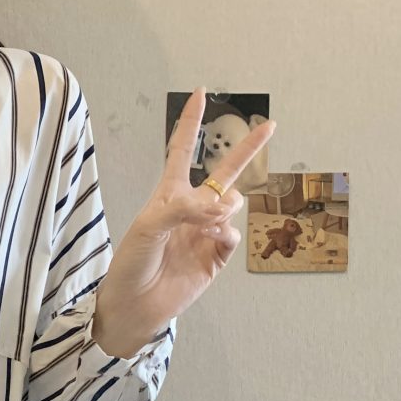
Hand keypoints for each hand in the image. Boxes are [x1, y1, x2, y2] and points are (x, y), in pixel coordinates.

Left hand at [93, 86, 276, 356]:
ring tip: (207, 222)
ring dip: (224, 208)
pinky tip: (214, 238)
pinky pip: (233, 236)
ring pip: (231, 206)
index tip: (200, 94)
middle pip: (224, 174)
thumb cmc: (131, 265)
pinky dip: (227, 233)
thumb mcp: (148, 228)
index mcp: (167, 197)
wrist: (133, 307)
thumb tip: (222, 205)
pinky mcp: (216, 258)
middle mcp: (190, 212)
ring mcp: (205, 234)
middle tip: (270, 125)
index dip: (191, 124)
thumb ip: (182, 208)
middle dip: (246, 150)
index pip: (183, 152)